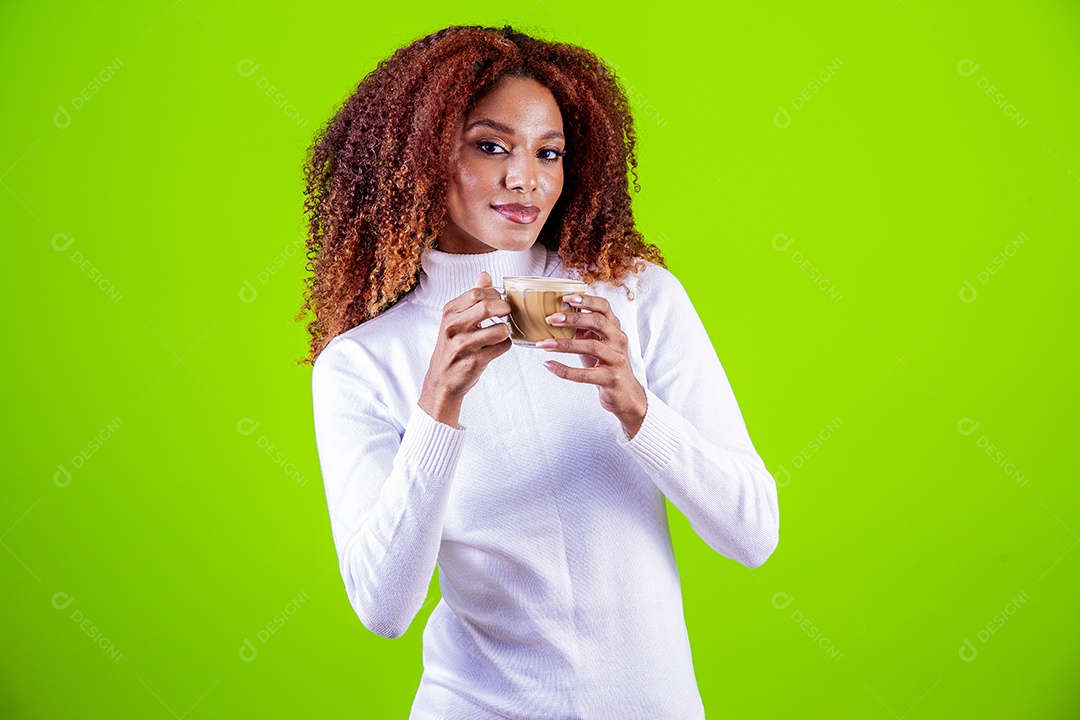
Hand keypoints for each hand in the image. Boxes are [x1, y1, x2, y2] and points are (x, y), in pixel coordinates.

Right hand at [417, 271, 512, 426]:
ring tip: (501, 332)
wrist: (442, 380)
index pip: (477, 292)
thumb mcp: (455, 319)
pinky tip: (496, 347)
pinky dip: (504, 346)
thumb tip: (485, 275)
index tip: (500, 300)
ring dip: (506, 330)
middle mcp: (453, 327)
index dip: (495, 294)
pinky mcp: (474, 362)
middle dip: (505, 308)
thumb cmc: (452, 346)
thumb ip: (471, 297)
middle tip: (508, 313)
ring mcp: (463, 346)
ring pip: (499, 330)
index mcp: (449, 313)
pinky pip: (502, 348)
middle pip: (487, 307)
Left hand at [537, 293, 647, 437]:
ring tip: (544, 344)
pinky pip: (585, 374)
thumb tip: (557, 316)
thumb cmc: (606, 364)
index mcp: (614, 328)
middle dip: (573, 319)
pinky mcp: (611, 379)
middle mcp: (618, 341)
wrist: (625, 394)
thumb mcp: (596, 343)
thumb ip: (583, 330)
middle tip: (551, 319)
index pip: (604, 307)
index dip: (587, 300)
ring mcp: (616, 360)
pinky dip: (565, 370)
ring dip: (564, 344)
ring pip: (591, 347)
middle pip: (598, 322)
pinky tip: (549, 365)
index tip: (566, 298)